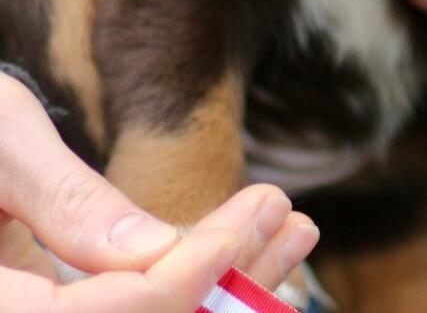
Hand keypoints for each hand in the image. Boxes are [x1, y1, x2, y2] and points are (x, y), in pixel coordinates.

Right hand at [0, 73, 318, 311]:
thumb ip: (65, 200)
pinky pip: (131, 309)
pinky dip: (193, 286)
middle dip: (225, 290)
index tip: (243, 228)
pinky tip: (246, 247)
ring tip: (295, 230)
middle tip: (296, 223)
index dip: (176, 285)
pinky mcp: (55, 306)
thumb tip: (154, 251)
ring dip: (227, 291)